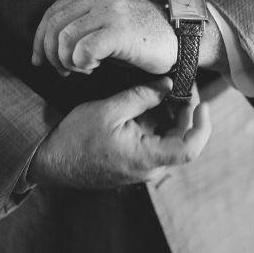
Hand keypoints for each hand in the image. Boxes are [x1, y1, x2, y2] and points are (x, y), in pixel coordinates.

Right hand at [29, 78, 211, 188]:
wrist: (50, 160)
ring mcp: (141, 168)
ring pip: (168, 141)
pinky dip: (156, 123)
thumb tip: (168, 84)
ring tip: (165, 89)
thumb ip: (141, 96)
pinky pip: (153, 143)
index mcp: (146, 158)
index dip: (202, 126)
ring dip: (170, 116)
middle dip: (185, 112)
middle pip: (182, 141)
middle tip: (182, 85)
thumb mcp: (109, 109)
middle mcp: (148, 169)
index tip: (202, 103)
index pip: (190, 149)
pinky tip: (148, 102)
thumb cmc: (75, 138)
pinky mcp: (132, 163)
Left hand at [32, 0, 177, 75]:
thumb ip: (83, 23)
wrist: (180, 37)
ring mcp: (110, 12)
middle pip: (53, 26)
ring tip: (82, 69)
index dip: (39, 39)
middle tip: (61, 71)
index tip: (38, 60)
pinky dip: (82, 63)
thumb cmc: (143, 36)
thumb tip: (51, 44)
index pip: (52, 13)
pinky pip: (84, 50)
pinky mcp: (120, 30)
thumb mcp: (109, 21)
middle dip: (50, 54)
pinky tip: (93, 67)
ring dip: (67, 61)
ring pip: (65, 39)